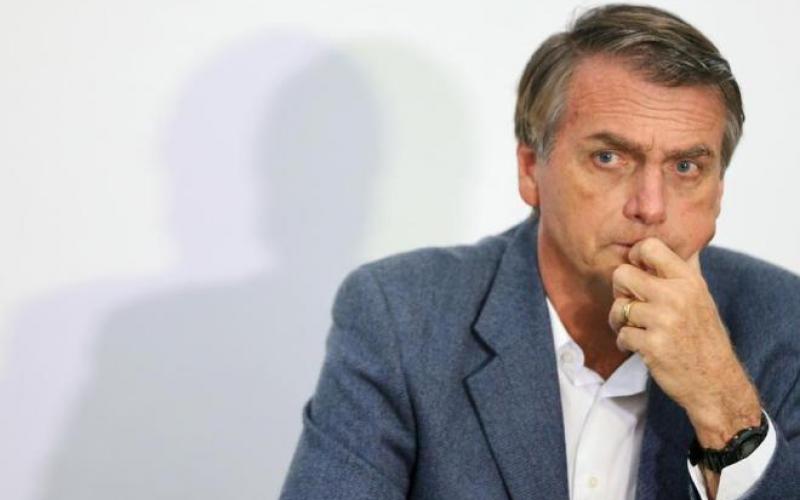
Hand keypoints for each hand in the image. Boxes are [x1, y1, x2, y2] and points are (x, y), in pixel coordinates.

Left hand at [608, 237, 760, 448]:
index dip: (634, 256)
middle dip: (620, 290)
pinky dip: (625, 342)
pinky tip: (639, 347)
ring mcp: (664, 321)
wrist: (715, 381)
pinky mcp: (652, 345)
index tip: (637, 271)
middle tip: (630, 303)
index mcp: (688, 280)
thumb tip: (684, 242)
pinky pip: (621, 333)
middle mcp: (676, 296)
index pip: (650, 247)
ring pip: (618, 307)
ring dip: (620, 321)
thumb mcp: (702, 297)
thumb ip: (686, 269)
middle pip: (622, 274)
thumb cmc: (704, 337)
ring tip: (635, 329)